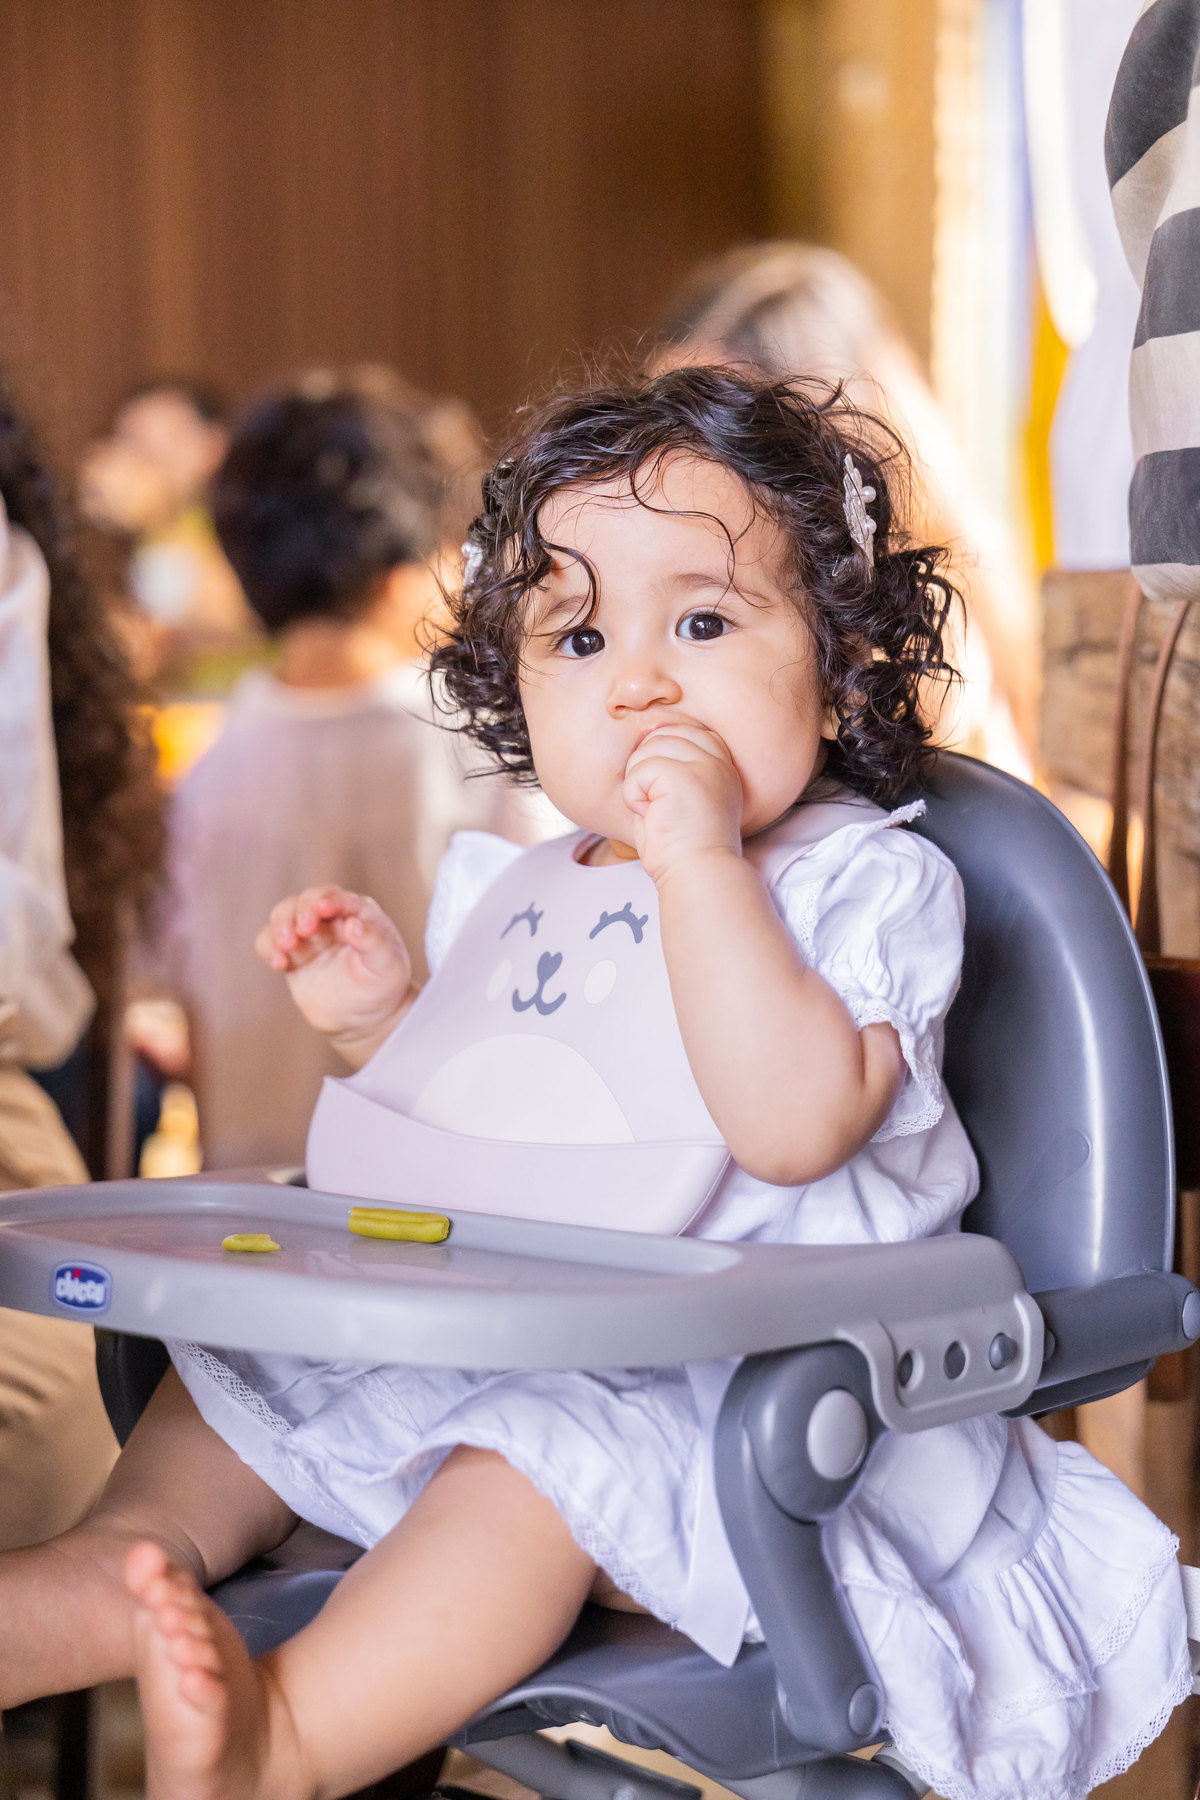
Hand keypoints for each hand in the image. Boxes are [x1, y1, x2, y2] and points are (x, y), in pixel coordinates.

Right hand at [255, 885, 412, 1055]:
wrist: (367, 1017)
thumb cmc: (383, 984)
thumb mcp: (388, 964)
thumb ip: (374, 943)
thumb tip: (353, 925)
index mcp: (358, 913)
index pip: (338, 897)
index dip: (329, 899)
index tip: (323, 909)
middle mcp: (330, 920)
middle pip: (306, 900)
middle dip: (301, 910)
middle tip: (304, 930)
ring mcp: (309, 937)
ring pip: (284, 915)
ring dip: (280, 925)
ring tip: (286, 945)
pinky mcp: (292, 957)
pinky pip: (270, 943)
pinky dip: (268, 947)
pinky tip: (279, 963)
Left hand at [622, 721, 742, 884]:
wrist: (696, 874)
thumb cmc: (682, 847)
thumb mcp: (682, 798)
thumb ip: (671, 765)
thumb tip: (645, 737)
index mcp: (721, 766)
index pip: (685, 730)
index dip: (661, 752)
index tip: (659, 790)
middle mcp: (718, 762)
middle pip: (664, 733)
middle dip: (646, 765)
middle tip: (655, 802)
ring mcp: (705, 766)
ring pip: (649, 748)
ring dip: (639, 782)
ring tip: (655, 810)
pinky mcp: (685, 775)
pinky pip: (640, 770)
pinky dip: (635, 796)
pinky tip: (651, 815)